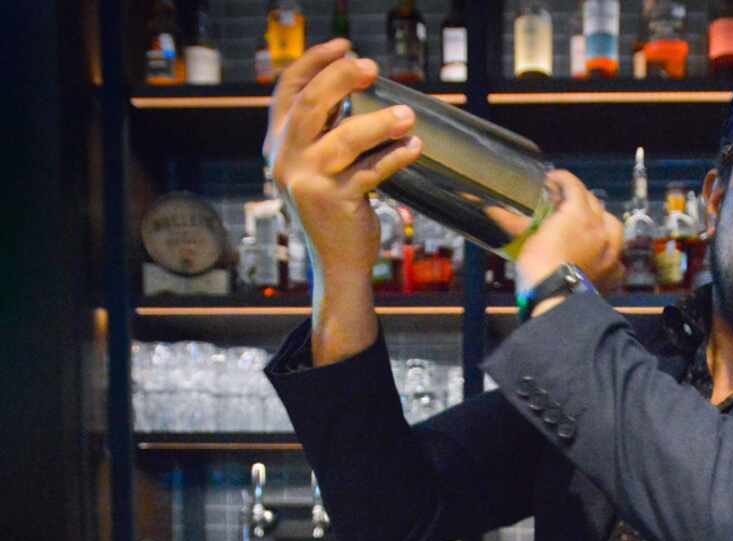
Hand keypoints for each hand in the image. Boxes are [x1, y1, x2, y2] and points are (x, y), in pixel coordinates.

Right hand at [263, 40, 421, 361]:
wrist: (337, 263)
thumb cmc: (334, 207)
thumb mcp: (316, 166)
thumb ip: (324, 132)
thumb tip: (356, 85)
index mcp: (277, 144)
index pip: (287, 90)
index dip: (314, 62)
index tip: (345, 46)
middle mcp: (285, 160)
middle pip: (311, 105)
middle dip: (342, 78)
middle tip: (372, 67)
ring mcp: (308, 183)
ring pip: (346, 139)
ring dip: (381, 122)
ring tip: (409, 116)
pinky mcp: (336, 203)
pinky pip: (372, 172)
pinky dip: (396, 156)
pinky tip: (415, 148)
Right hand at [515, 170, 624, 295]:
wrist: (555, 300)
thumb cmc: (538, 267)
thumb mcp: (526, 240)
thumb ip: (516, 223)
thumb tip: (492, 211)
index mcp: (579, 213)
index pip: (573, 185)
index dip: (561, 179)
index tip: (552, 181)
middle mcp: (599, 228)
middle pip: (593, 203)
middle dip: (579, 199)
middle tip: (564, 204)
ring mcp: (610, 251)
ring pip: (612, 225)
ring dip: (601, 220)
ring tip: (590, 224)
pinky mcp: (612, 272)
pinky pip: (617, 257)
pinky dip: (610, 254)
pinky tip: (601, 256)